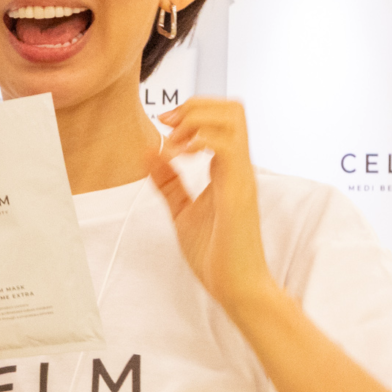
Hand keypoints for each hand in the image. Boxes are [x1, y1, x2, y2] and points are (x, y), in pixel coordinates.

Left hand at [151, 98, 278, 315]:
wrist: (235, 286)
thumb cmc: (216, 253)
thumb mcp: (182, 211)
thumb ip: (169, 183)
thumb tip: (149, 154)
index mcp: (227, 168)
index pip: (223, 117)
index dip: (192, 109)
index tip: (163, 122)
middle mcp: (238, 166)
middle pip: (233, 108)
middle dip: (195, 105)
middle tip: (166, 123)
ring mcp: (241, 176)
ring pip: (233, 119)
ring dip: (196, 120)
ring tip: (173, 144)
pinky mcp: (239, 190)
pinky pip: (226, 147)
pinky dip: (197, 142)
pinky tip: (178, 159)